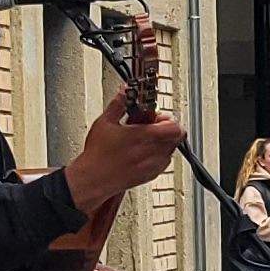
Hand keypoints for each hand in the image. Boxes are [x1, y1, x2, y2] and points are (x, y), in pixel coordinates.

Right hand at [64, 101, 184, 208]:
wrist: (93, 179)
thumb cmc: (97, 155)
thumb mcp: (105, 122)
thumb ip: (119, 103)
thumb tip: (125, 91)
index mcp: (143, 137)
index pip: (175, 127)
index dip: (168, 118)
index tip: (156, 116)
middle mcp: (152, 152)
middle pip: (176, 137)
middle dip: (166, 128)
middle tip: (151, 125)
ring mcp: (153, 166)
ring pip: (171, 149)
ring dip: (163, 141)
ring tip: (145, 138)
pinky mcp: (151, 175)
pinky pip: (164, 162)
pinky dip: (158, 154)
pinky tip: (142, 151)